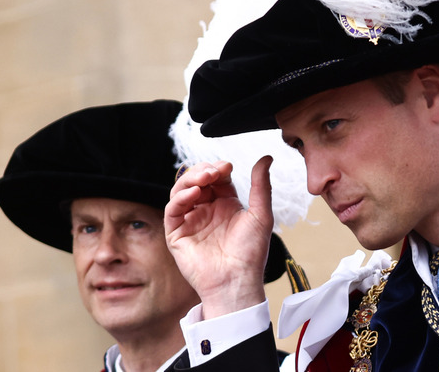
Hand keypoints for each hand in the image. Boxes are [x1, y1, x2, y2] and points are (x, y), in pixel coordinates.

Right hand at [164, 156, 274, 317]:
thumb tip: (266, 157)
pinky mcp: (177, 234)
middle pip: (197, 181)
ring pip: (181, 191)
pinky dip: (181, 198)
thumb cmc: (251, 253)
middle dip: (203, 171)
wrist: (238, 280)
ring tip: (204, 178)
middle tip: (215, 171)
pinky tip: (194, 193)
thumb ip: (261, 185)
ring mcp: (191, 221)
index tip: (227, 167)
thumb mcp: (260, 214)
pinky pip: (173, 210)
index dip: (219, 169)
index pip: (216, 178)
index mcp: (226, 205)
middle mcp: (207, 211)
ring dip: (190, 180)